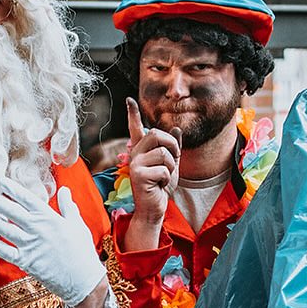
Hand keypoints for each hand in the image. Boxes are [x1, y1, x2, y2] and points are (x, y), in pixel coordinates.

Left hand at [0, 180, 105, 305]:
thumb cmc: (82, 251)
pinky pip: (5, 252)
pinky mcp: (26, 262)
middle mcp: (37, 229)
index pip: (26, 198)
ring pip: (5, 230)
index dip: (11, 188)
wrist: (82, 279)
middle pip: (11, 211)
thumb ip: (68, 206)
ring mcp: (30, 245)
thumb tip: (64, 189)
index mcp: (49, 217)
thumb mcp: (77, 224)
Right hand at [125, 97, 180, 227]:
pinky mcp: (138, 174)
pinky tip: (159, 185)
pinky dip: (167, 179)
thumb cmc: (161, 187)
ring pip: (164, 153)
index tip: (129, 100)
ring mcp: (135, 163)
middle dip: (173, 147)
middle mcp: (135, 153)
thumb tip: (177, 128)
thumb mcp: (171, 165)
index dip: (133, 113)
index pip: (136, 128)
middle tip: (173, 161)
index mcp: (142, 150)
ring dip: (171, 168)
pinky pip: (164, 169)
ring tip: (163, 178)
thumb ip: (173, 148)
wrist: (154, 208)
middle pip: (158, 134)